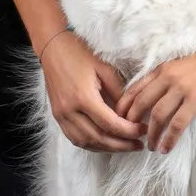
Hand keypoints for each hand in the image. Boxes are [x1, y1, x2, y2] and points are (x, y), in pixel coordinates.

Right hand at [39, 31, 145, 152]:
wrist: (53, 48)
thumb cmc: (80, 54)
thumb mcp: (105, 68)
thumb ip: (119, 92)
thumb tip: (132, 113)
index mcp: (83, 97)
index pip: (109, 124)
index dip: (128, 132)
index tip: (143, 131)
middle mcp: (70, 111)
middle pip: (98, 138)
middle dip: (121, 145)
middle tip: (138, 145)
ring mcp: (61, 116)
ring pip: (86, 142)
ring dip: (107, 148)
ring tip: (125, 146)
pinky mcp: (57, 117)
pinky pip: (75, 138)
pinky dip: (92, 144)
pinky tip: (106, 143)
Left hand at [113, 37, 195, 152]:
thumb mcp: (185, 67)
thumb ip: (169, 79)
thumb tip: (156, 99)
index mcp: (164, 68)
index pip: (135, 89)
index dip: (124, 108)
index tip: (120, 123)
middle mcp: (169, 76)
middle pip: (140, 104)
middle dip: (132, 124)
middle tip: (131, 139)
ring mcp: (182, 88)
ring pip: (156, 116)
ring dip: (151, 135)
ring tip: (150, 147)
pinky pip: (177, 124)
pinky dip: (169, 139)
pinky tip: (166, 148)